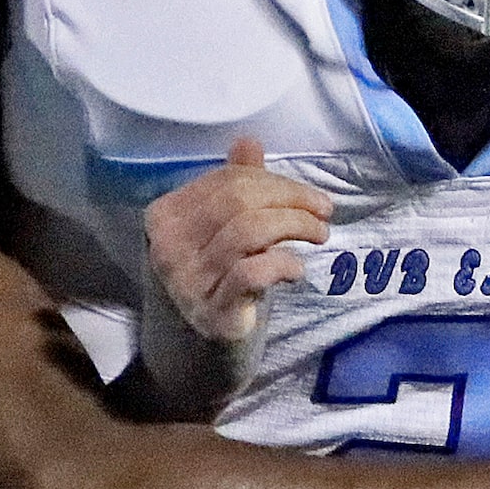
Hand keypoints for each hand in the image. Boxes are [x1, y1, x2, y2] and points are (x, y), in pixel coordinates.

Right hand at [144, 137, 331, 342]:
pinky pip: (251, 273)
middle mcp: (169, 245)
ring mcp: (187, 279)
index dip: (275, 181)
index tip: (311, 197)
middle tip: (323, 213)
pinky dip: (282, 264)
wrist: (199, 346)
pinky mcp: (211, 310)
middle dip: (290, 200)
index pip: (226, 181)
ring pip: (247, 231)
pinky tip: (296, 269)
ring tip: (318, 235)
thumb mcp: (219, 229)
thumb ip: (231, 185)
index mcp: (165, 215)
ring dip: (294, 226)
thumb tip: (248, 142)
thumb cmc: (215, 278)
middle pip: (237, 201)